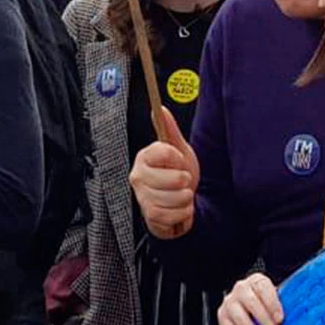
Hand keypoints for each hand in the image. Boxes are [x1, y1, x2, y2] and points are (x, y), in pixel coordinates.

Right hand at [129, 107, 198, 238]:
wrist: (179, 202)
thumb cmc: (177, 174)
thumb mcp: (178, 150)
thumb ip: (169, 128)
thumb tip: (161, 108)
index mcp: (145, 157)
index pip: (166, 152)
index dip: (179, 158)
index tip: (178, 162)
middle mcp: (139, 176)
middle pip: (175, 179)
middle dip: (185, 182)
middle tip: (181, 182)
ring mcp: (143, 197)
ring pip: (176, 198)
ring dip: (185, 199)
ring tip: (180, 196)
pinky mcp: (150, 216)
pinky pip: (174, 215)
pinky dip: (183, 213)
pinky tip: (178, 208)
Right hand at [218, 273, 284, 324]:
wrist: (249, 304)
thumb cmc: (266, 304)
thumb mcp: (275, 301)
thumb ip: (280, 312)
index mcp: (257, 281)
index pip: (263, 288)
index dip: (272, 304)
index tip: (280, 319)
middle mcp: (241, 288)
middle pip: (252, 303)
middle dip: (265, 321)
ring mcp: (230, 302)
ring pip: (240, 318)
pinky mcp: (222, 315)